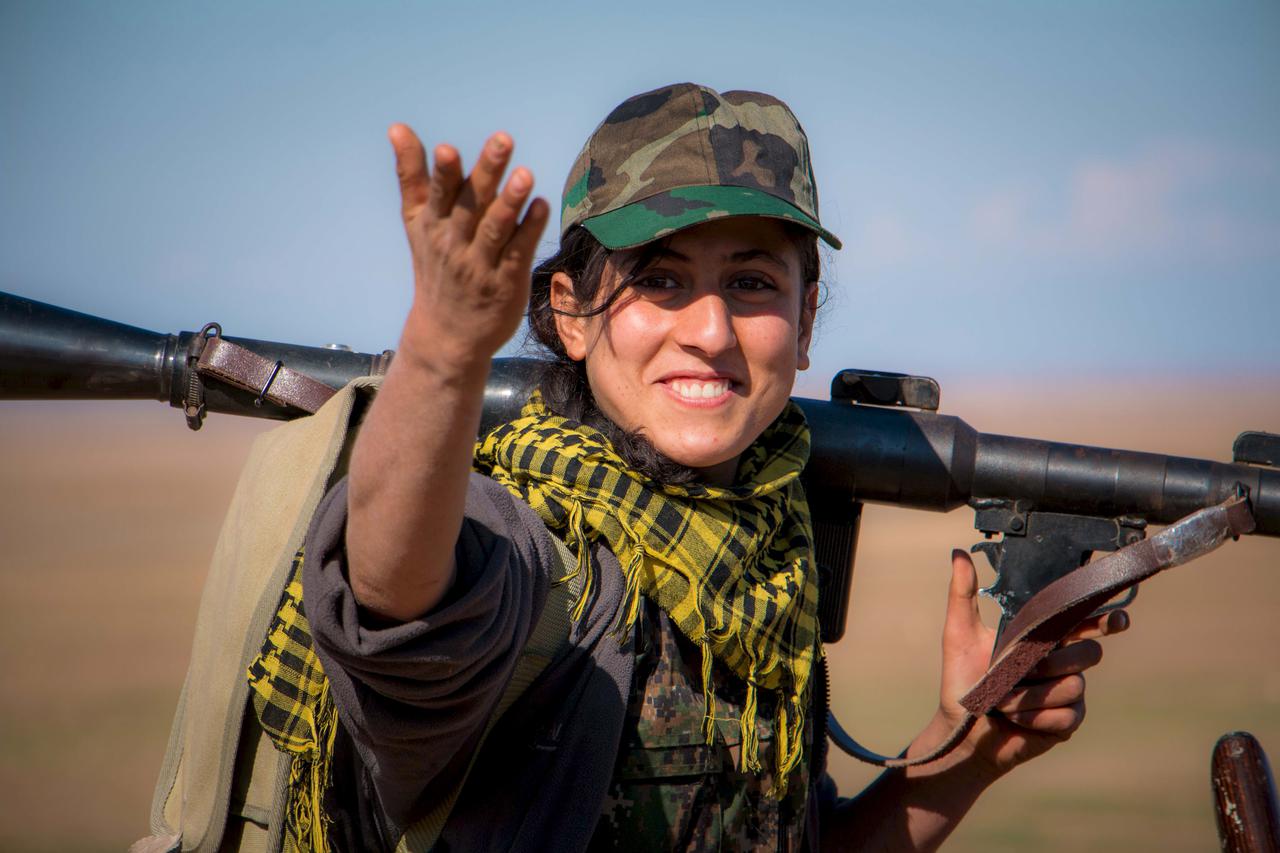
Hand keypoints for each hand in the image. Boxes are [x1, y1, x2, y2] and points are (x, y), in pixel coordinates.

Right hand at [389, 124, 549, 373]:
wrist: (447, 334)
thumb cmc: (435, 265)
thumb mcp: (416, 221)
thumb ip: (411, 173)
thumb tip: (396, 127)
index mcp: (432, 225)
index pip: (438, 194)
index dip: (444, 173)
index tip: (448, 149)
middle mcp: (454, 243)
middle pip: (471, 204)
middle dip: (486, 172)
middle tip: (503, 139)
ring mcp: (480, 265)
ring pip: (496, 229)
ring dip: (511, 201)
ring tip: (526, 174)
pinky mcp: (505, 282)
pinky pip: (518, 252)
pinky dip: (530, 229)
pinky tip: (542, 205)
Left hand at [925, 549, 1130, 778]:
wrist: (961, 729)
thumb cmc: (962, 681)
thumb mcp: (958, 633)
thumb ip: (963, 593)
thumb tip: (959, 554)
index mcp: (1043, 638)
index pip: (1084, 622)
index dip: (1107, 619)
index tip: (1119, 619)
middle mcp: (1062, 662)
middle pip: (1089, 653)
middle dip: (1053, 662)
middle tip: (1021, 670)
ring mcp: (1068, 692)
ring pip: (1074, 685)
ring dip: (1031, 695)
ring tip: (1003, 700)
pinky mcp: (1067, 722)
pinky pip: (1067, 714)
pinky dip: (1035, 717)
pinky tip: (1015, 719)